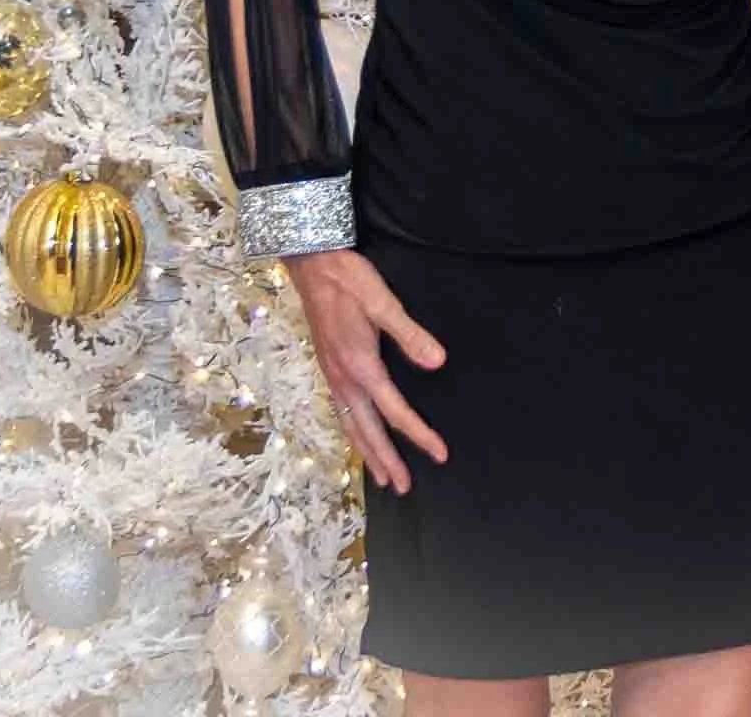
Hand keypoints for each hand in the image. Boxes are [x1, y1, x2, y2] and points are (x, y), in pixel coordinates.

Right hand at [285, 247, 447, 491]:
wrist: (310, 264)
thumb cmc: (349, 280)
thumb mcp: (383, 302)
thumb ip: (410, 334)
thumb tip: (438, 363)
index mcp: (360, 366)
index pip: (395, 412)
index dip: (418, 434)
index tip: (439, 454)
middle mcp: (343, 378)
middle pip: (367, 431)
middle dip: (387, 460)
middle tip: (404, 487)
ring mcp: (332, 375)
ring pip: (350, 426)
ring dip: (367, 453)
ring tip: (382, 477)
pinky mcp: (327, 367)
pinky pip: (340, 413)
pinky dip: (352, 434)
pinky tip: (358, 436)